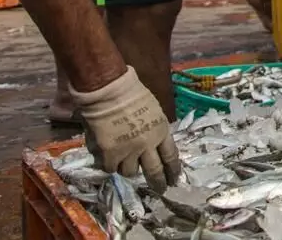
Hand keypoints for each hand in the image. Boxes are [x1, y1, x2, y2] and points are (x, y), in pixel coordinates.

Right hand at [72, 66, 179, 190]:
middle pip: (154, 171)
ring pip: (129, 172)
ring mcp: (127, 151)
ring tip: (123, 160)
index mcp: (161, 132)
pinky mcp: (109, 154)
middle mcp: (147, 145)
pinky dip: (109, 164)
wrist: (109, 91)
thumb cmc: (132, 95)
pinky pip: (110, 168)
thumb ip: (155, 130)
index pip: (171, 156)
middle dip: (158, 183)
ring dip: (128, 168)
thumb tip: (153, 144)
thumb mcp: (154, 112)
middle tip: (160, 189)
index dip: (173, 170)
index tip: (174, 179)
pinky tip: (107, 156)